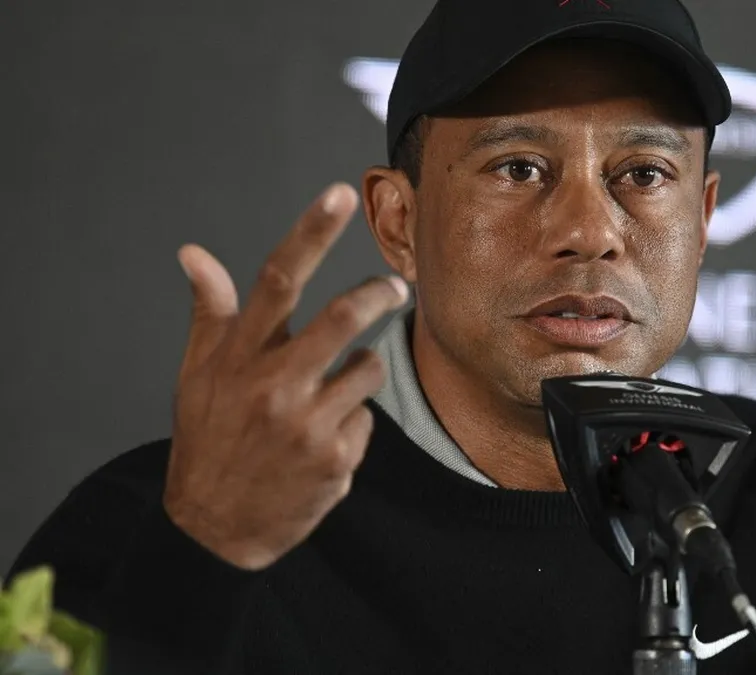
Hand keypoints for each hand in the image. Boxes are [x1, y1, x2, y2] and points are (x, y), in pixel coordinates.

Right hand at [163, 183, 407, 569]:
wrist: (215, 529)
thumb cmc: (209, 440)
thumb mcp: (197, 376)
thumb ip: (210, 314)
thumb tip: (194, 253)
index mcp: (237, 357)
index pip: (277, 279)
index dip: (312, 232)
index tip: (340, 194)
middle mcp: (272, 385)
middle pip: (345, 318)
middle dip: (380, 294)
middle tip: (396, 287)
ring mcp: (307, 425)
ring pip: (367, 369)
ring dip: (360, 372)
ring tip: (329, 395)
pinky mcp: (335, 460)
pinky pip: (365, 419)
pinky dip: (351, 423)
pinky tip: (322, 444)